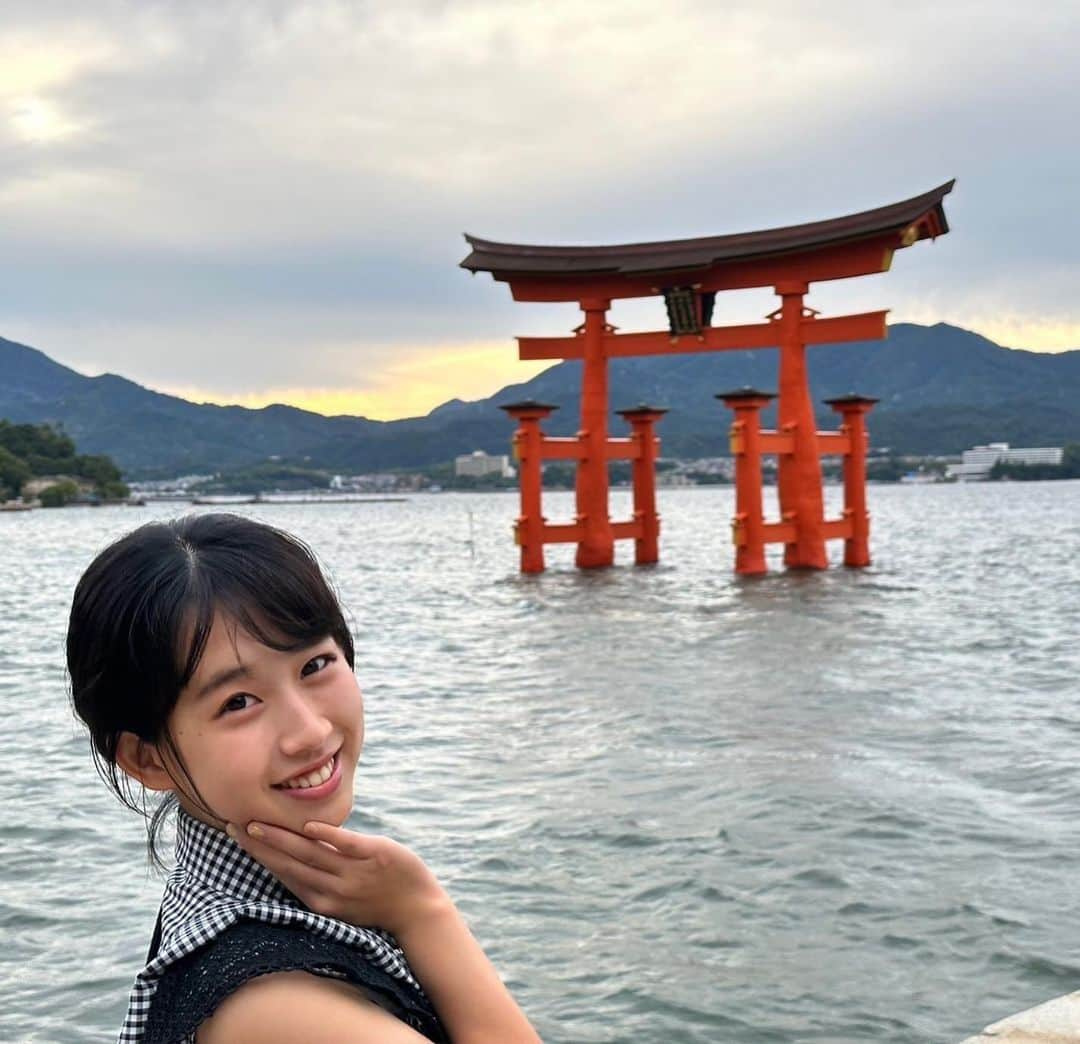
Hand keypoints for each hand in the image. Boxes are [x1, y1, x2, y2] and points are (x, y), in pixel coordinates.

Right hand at [226, 819, 448, 936]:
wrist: (419, 910)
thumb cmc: (378, 901)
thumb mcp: (342, 898)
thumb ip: (319, 878)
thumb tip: (297, 849)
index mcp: (321, 900)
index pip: (282, 873)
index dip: (258, 855)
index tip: (237, 834)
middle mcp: (332, 889)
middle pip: (289, 863)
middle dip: (260, 845)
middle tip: (235, 825)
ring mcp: (353, 873)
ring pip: (311, 854)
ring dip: (282, 839)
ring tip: (258, 824)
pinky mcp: (376, 854)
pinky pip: (347, 845)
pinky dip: (328, 836)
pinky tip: (309, 827)